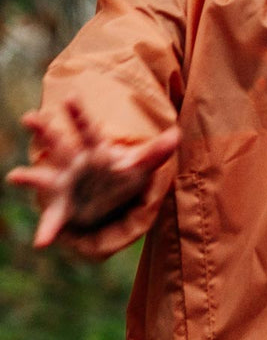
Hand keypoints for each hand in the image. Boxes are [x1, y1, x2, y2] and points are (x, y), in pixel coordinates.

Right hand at [6, 97, 179, 247]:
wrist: (110, 202)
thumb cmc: (124, 178)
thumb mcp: (142, 166)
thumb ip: (157, 152)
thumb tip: (177, 134)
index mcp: (95, 152)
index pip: (89, 130)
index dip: (80, 115)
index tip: (70, 97)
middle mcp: (76, 165)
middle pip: (60, 144)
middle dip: (46, 131)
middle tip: (29, 116)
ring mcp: (65, 186)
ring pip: (45, 177)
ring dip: (30, 177)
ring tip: (14, 176)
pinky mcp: (63, 209)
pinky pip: (53, 220)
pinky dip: (47, 231)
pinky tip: (42, 243)